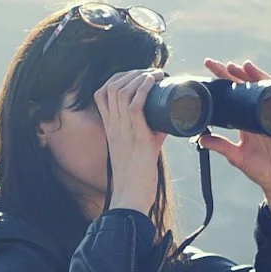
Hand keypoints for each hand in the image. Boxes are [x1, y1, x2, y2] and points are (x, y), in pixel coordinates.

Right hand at [96, 68, 168, 215]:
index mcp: (110, 127)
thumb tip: (168, 120)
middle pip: (112, 86)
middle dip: (131, 72)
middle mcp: (113, 126)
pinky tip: (153, 81)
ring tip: (155, 74)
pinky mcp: (137, 138)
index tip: (137, 75)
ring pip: (122, 91)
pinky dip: (144, 89)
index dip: (118, 77)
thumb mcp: (138, 147)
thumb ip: (149, 132)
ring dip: (139, 76)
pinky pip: (135, 106)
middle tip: (150, 72)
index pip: (102, 92)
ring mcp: (123, 131)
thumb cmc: (136, 177)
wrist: (131, 198)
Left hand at [197, 58, 270, 223]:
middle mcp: (260, 113)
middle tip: (225, 65)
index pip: (233, 94)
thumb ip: (221, 146)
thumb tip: (200, 138)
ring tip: (247, 67)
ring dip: (258, 76)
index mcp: (246, 119)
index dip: (223, 80)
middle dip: (238, 73)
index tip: (209, 67)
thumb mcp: (237, 156)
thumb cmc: (260, 170)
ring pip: (266, 89)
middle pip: (248, 87)